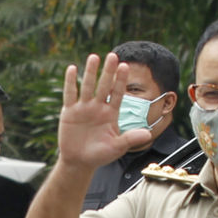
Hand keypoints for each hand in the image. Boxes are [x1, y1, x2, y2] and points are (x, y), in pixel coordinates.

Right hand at [58, 52, 152, 169]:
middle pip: (104, 86)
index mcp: (111, 113)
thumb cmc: (100, 154)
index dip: (121, 80)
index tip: (125, 66)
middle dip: (108, 71)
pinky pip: (70, 94)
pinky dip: (71, 82)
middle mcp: (98, 107)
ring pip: (88, 87)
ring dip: (91, 72)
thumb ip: (130, 138)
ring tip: (94, 57)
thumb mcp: (117, 147)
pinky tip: (72, 69)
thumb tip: (148, 134)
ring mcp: (83, 108)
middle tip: (113, 55)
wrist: (79, 161)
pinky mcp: (69, 112)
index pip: (117, 93)